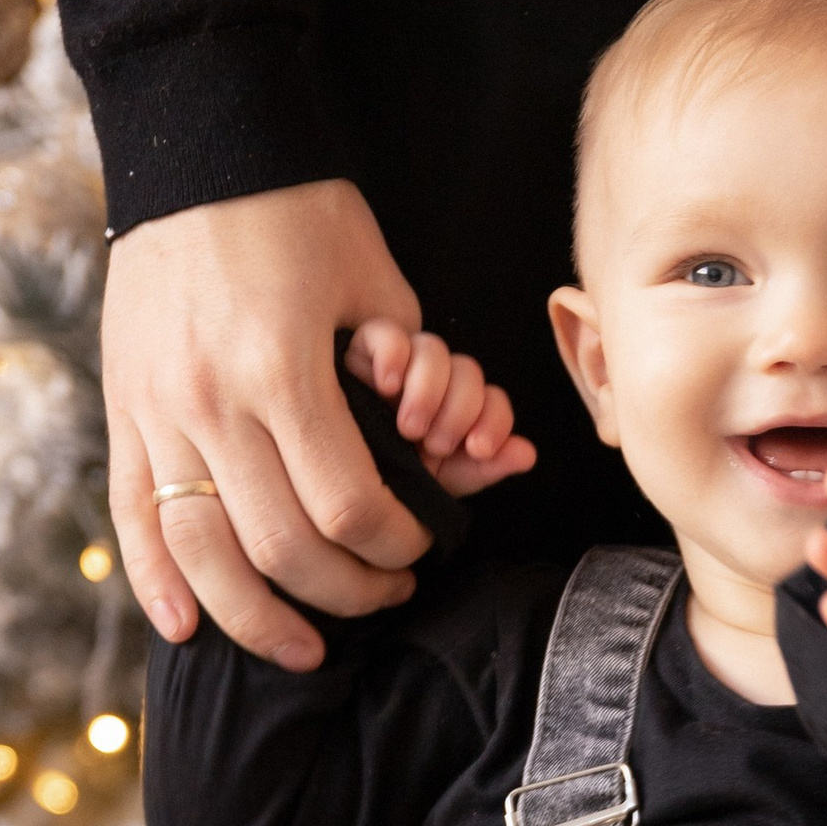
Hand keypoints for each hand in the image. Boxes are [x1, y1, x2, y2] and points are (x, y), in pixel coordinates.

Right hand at [107, 179, 437, 674]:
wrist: (194, 146)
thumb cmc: (299, 210)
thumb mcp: (374, 283)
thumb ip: (402, 375)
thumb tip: (438, 454)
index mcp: (283, 369)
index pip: (348, 507)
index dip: (398, 545)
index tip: (423, 545)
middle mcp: (211, 400)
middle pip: (282, 548)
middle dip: (347, 591)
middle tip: (386, 591)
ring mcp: (157, 408)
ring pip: (203, 554)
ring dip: (257, 618)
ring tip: (302, 646)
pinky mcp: (121, 407)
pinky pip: (133, 519)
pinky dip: (159, 584)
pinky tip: (190, 629)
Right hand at [345, 321, 537, 501]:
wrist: (297, 469)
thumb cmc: (360, 491)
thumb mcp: (420, 487)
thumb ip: (471, 472)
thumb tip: (528, 454)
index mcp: (438, 427)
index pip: (487, 410)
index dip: (492, 424)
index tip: (479, 448)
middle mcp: (416, 395)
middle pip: (468, 376)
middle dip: (461, 411)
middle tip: (435, 442)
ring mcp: (387, 370)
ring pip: (437, 352)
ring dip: (431, 388)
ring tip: (408, 424)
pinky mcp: (355, 348)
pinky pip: (389, 334)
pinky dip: (396, 354)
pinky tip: (387, 383)